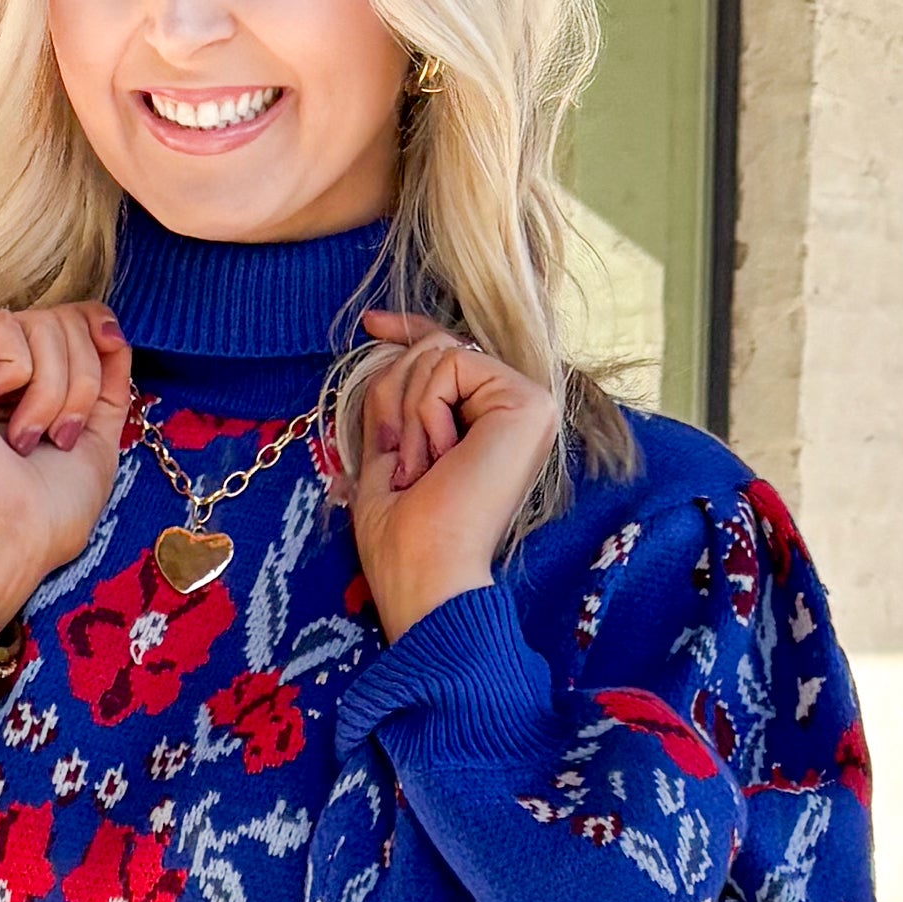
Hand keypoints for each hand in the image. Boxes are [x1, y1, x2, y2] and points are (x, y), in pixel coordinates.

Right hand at [0, 305, 132, 639]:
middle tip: (56, 438)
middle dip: (81, 381)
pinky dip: (18, 377)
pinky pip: (4, 327)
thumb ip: (107, 377)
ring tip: (24, 439)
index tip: (96, 397)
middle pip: (63, 318)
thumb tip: (109, 324)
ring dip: (54, 391)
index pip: (72, 320)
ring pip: (40, 322)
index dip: (98, 344)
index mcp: (23, 382)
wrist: (9, 537)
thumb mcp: (98, 434)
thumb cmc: (48, 508)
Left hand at [345, 312, 557, 641]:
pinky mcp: (529, 402)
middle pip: (437, 349)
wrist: (429, 577)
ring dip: (407, 415)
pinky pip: (450, 365)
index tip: (371, 324)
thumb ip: (393, 403)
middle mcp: (519, 414)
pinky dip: (424, 411)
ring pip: (440, 353)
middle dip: (395, 398)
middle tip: (408, 467)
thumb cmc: (405, 541)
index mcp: (493, 431)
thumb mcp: (387, 457)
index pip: (452, 359)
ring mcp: (531, 406)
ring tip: (425, 471)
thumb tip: (387, 350)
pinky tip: (439, 457)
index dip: (410, 332)